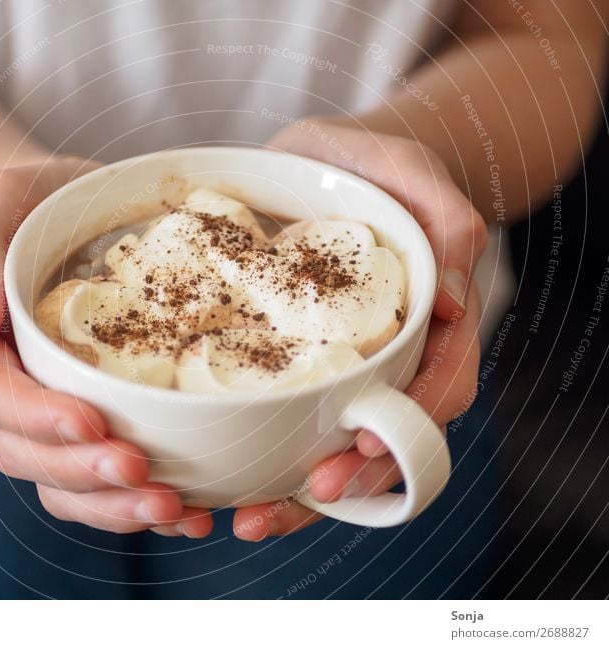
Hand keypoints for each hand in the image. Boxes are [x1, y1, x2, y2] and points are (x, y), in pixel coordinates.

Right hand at [0, 156, 212, 537]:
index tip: (90, 421)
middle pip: (28, 454)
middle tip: (144, 474)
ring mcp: (46, 412)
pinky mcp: (89, 419)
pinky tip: (189, 511)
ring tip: (176, 509)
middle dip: (84, 473)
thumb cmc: (27, 201)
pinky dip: (137, 502)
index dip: (37, 417)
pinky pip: (101, 479)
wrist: (56, 212)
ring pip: (64, 482)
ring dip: (115, 506)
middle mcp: (7, 391)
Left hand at [232, 120, 487, 540]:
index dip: (406, 426)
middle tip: (299, 498)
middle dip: (350, 479)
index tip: (359, 449)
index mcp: (430, 323)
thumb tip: (456, 299)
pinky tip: (229, 482)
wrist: (324, 167)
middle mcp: (389, 357)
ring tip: (252, 515)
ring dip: (302, 493)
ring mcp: (342, 367)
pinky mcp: (292, 364)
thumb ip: (443, 216)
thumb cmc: (370, 167)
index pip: (438, 388)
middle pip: (386, 435)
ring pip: (334, 444)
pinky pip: (287, 420)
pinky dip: (265, 458)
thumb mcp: (408, 169)